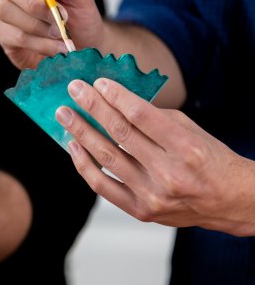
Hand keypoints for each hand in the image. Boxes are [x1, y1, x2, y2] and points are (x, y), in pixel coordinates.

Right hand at [0, 0, 103, 69]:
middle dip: (35, 2)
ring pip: (6, 10)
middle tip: (61, 15)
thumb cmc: (79, 12)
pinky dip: (40, 43)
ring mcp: (3, 10)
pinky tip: (56, 46)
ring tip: (60, 33)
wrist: (84, 44)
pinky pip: (14, 35)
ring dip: (38, 24)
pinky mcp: (3, 35)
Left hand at [55, 78, 254, 235]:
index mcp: (185, 147)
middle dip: (92, 107)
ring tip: (63, 114)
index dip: (115, 96)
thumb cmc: (208, 160)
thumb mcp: (190, 130)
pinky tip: (73, 145)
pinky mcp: (140, 210)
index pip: (141, 115)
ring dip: (80, 132)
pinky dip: (84, 164)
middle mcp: (169, 173)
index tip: (97, 82)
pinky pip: (102, 186)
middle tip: (73, 90)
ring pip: (106, 157)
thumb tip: (114, 100)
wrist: (229, 202)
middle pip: (119, 133)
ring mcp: (152, 194)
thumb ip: (153, 117)